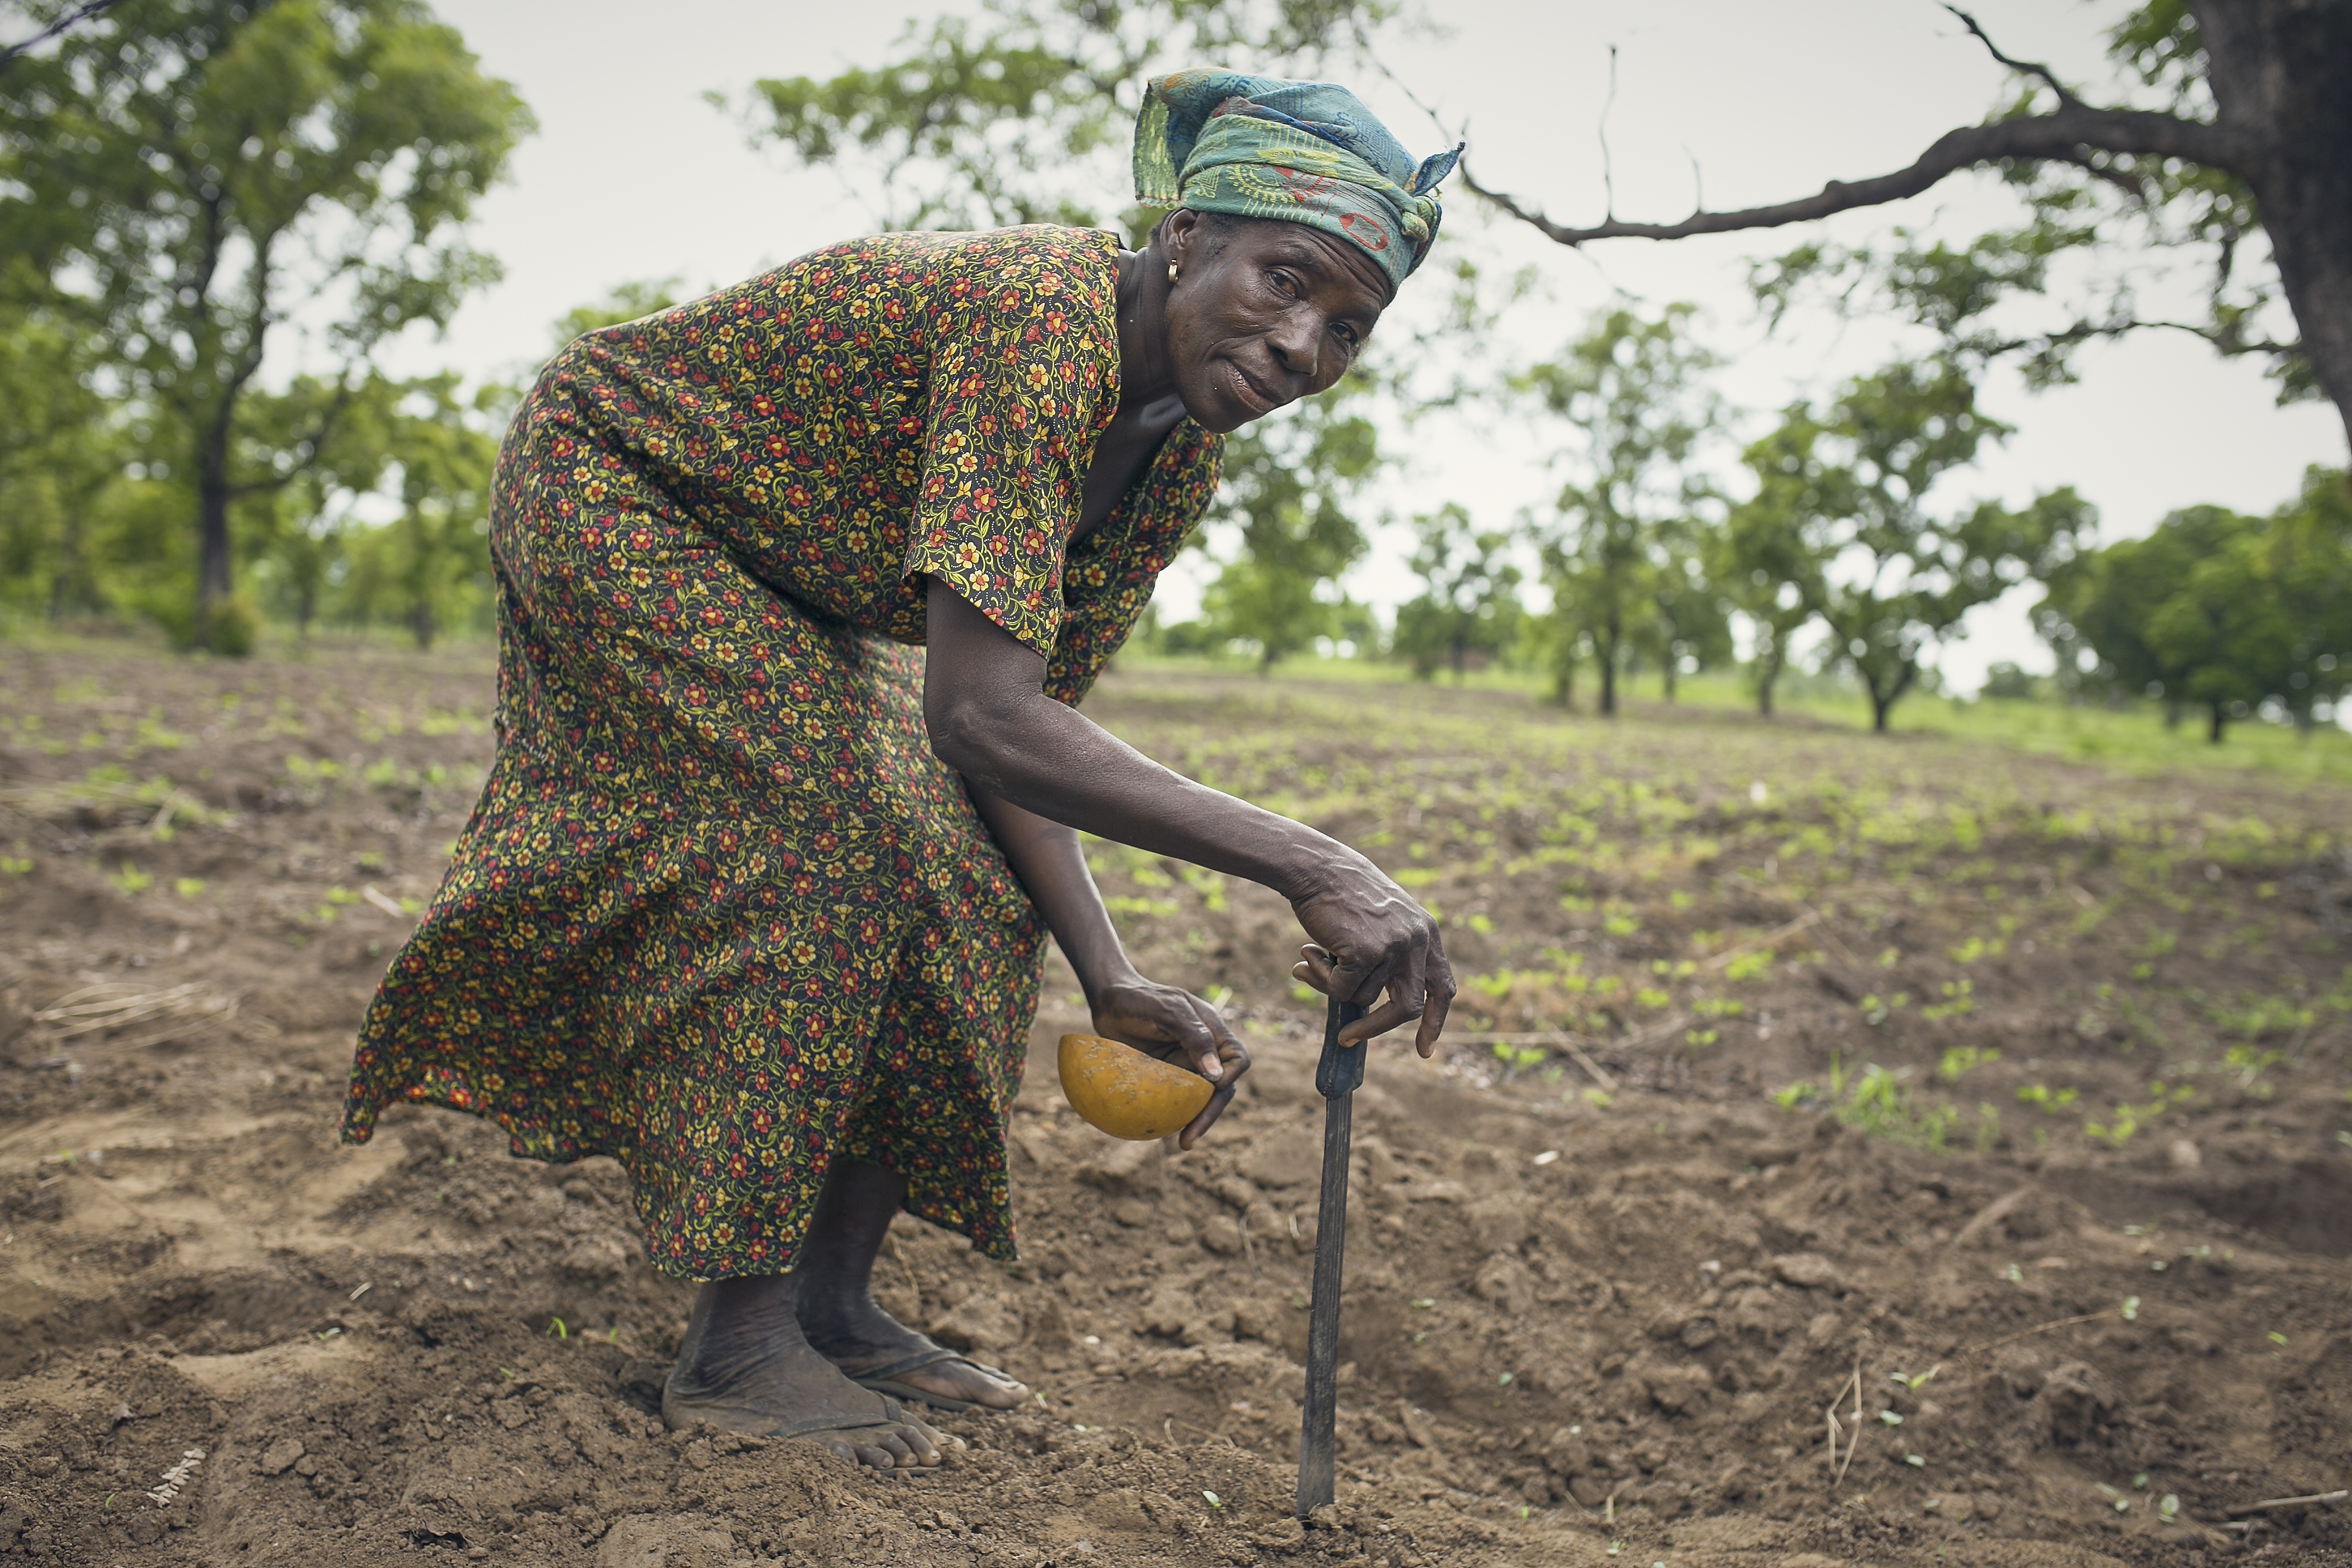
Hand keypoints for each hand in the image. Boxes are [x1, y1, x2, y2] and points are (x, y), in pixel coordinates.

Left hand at [1088, 976, 1249, 1149]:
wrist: (1107, 1000)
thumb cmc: (1139, 999)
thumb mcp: (1169, 1011)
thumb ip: (1195, 1037)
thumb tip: (1216, 1076)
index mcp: (1212, 1032)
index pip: (1237, 1060)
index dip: (1230, 1077)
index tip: (1212, 1088)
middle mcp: (1202, 1051)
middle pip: (1220, 1087)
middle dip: (1210, 1112)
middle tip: (1191, 1136)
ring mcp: (1184, 1065)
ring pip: (1199, 1098)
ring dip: (1195, 1120)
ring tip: (1183, 1142)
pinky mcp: (1164, 1076)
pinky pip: (1174, 1100)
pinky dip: (1173, 1116)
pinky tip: (1162, 1131)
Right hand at [1288, 857, 1455, 1055]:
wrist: (1318, 867)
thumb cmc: (1342, 895)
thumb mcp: (1381, 922)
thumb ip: (1388, 958)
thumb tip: (1368, 1011)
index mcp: (1427, 934)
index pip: (1442, 988)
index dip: (1435, 1020)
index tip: (1426, 1049)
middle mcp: (1417, 942)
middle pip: (1408, 1008)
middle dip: (1377, 1029)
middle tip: (1348, 1038)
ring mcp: (1393, 948)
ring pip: (1363, 999)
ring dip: (1333, 986)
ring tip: (1317, 954)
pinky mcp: (1365, 953)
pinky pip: (1340, 991)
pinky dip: (1320, 978)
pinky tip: (1311, 949)